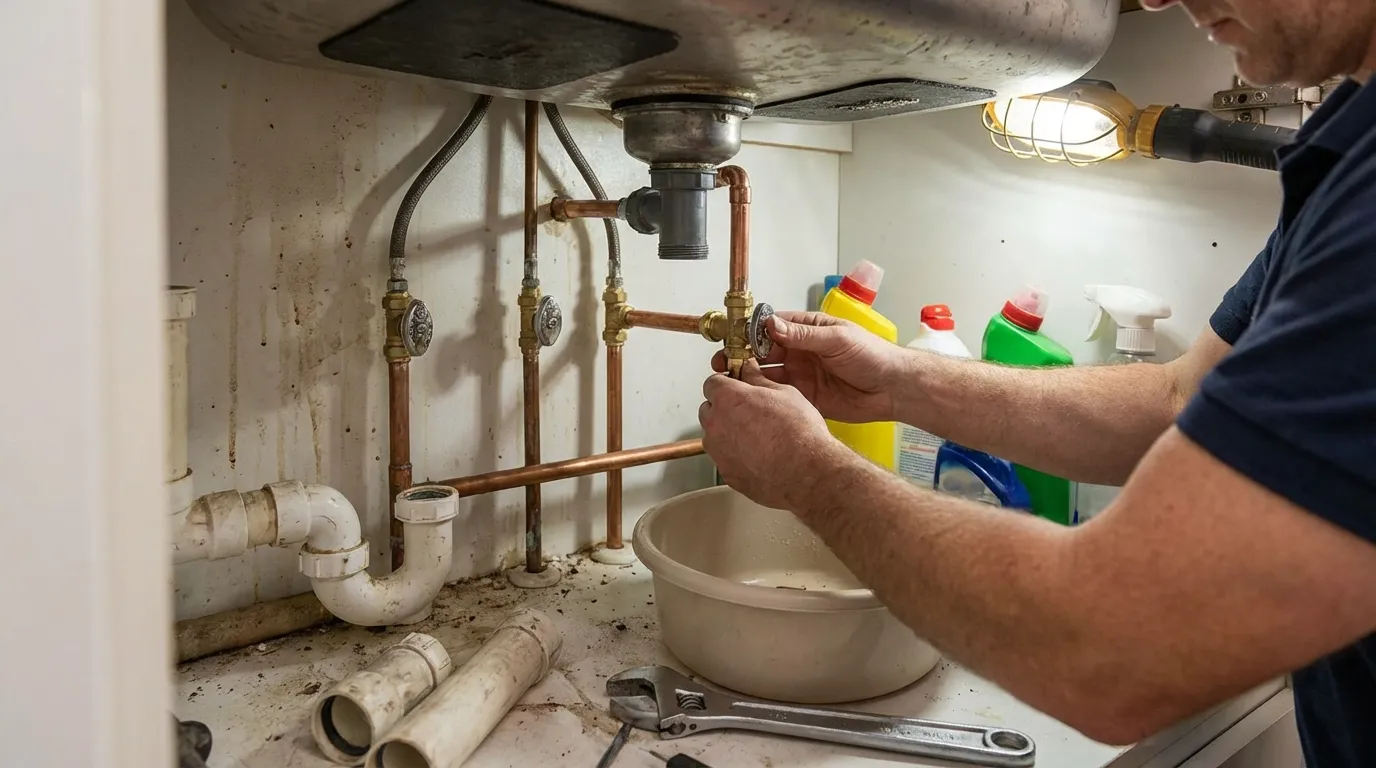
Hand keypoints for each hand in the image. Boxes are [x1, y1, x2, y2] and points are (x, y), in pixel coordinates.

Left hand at [699, 361, 845, 510]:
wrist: (806, 472)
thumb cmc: (799, 434)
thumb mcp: (785, 393)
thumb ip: (758, 380)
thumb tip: (750, 372)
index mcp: (728, 398)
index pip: (712, 383)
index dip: (726, 384)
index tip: (736, 387)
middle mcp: (716, 424)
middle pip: (709, 409)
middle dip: (723, 408)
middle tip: (749, 411)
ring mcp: (719, 451)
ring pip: (715, 435)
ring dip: (728, 432)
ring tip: (757, 436)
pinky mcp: (726, 473)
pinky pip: (724, 458)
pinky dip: (735, 455)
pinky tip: (758, 454)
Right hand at [713, 311, 902, 423]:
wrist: (893, 388)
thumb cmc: (873, 355)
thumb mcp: (838, 339)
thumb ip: (804, 335)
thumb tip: (773, 326)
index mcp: (807, 331)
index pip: (772, 327)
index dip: (751, 332)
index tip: (733, 338)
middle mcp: (800, 352)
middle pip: (762, 352)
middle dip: (742, 356)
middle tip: (725, 363)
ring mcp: (801, 375)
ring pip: (766, 375)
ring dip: (748, 377)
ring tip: (731, 381)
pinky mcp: (804, 398)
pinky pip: (778, 396)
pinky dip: (763, 397)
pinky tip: (750, 398)